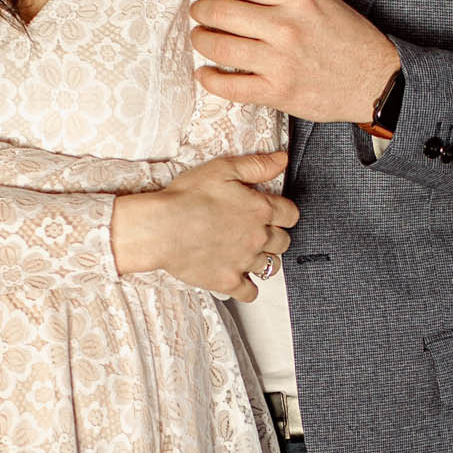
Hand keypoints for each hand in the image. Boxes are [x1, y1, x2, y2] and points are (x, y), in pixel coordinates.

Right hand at [112, 151, 295, 299]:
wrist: (161, 228)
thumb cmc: (187, 197)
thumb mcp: (222, 169)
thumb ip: (256, 165)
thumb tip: (283, 160)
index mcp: (260, 209)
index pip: (291, 214)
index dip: (284, 213)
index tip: (274, 213)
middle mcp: (257, 237)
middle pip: (283, 242)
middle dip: (275, 236)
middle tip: (258, 233)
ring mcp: (244, 261)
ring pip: (271, 266)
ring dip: (264, 260)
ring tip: (249, 254)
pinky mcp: (228, 281)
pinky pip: (251, 292)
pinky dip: (248, 287)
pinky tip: (239, 278)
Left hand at [190, 0, 400, 126]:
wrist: (376, 81)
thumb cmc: (349, 36)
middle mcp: (286, 26)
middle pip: (224, 12)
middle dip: (202, 10)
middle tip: (198, 12)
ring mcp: (280, 61)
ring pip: (221, 46)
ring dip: (201, 40)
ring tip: (199, 37)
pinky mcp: (278, 91)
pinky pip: (231, 86)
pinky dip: (211, 80)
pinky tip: (205, 73)